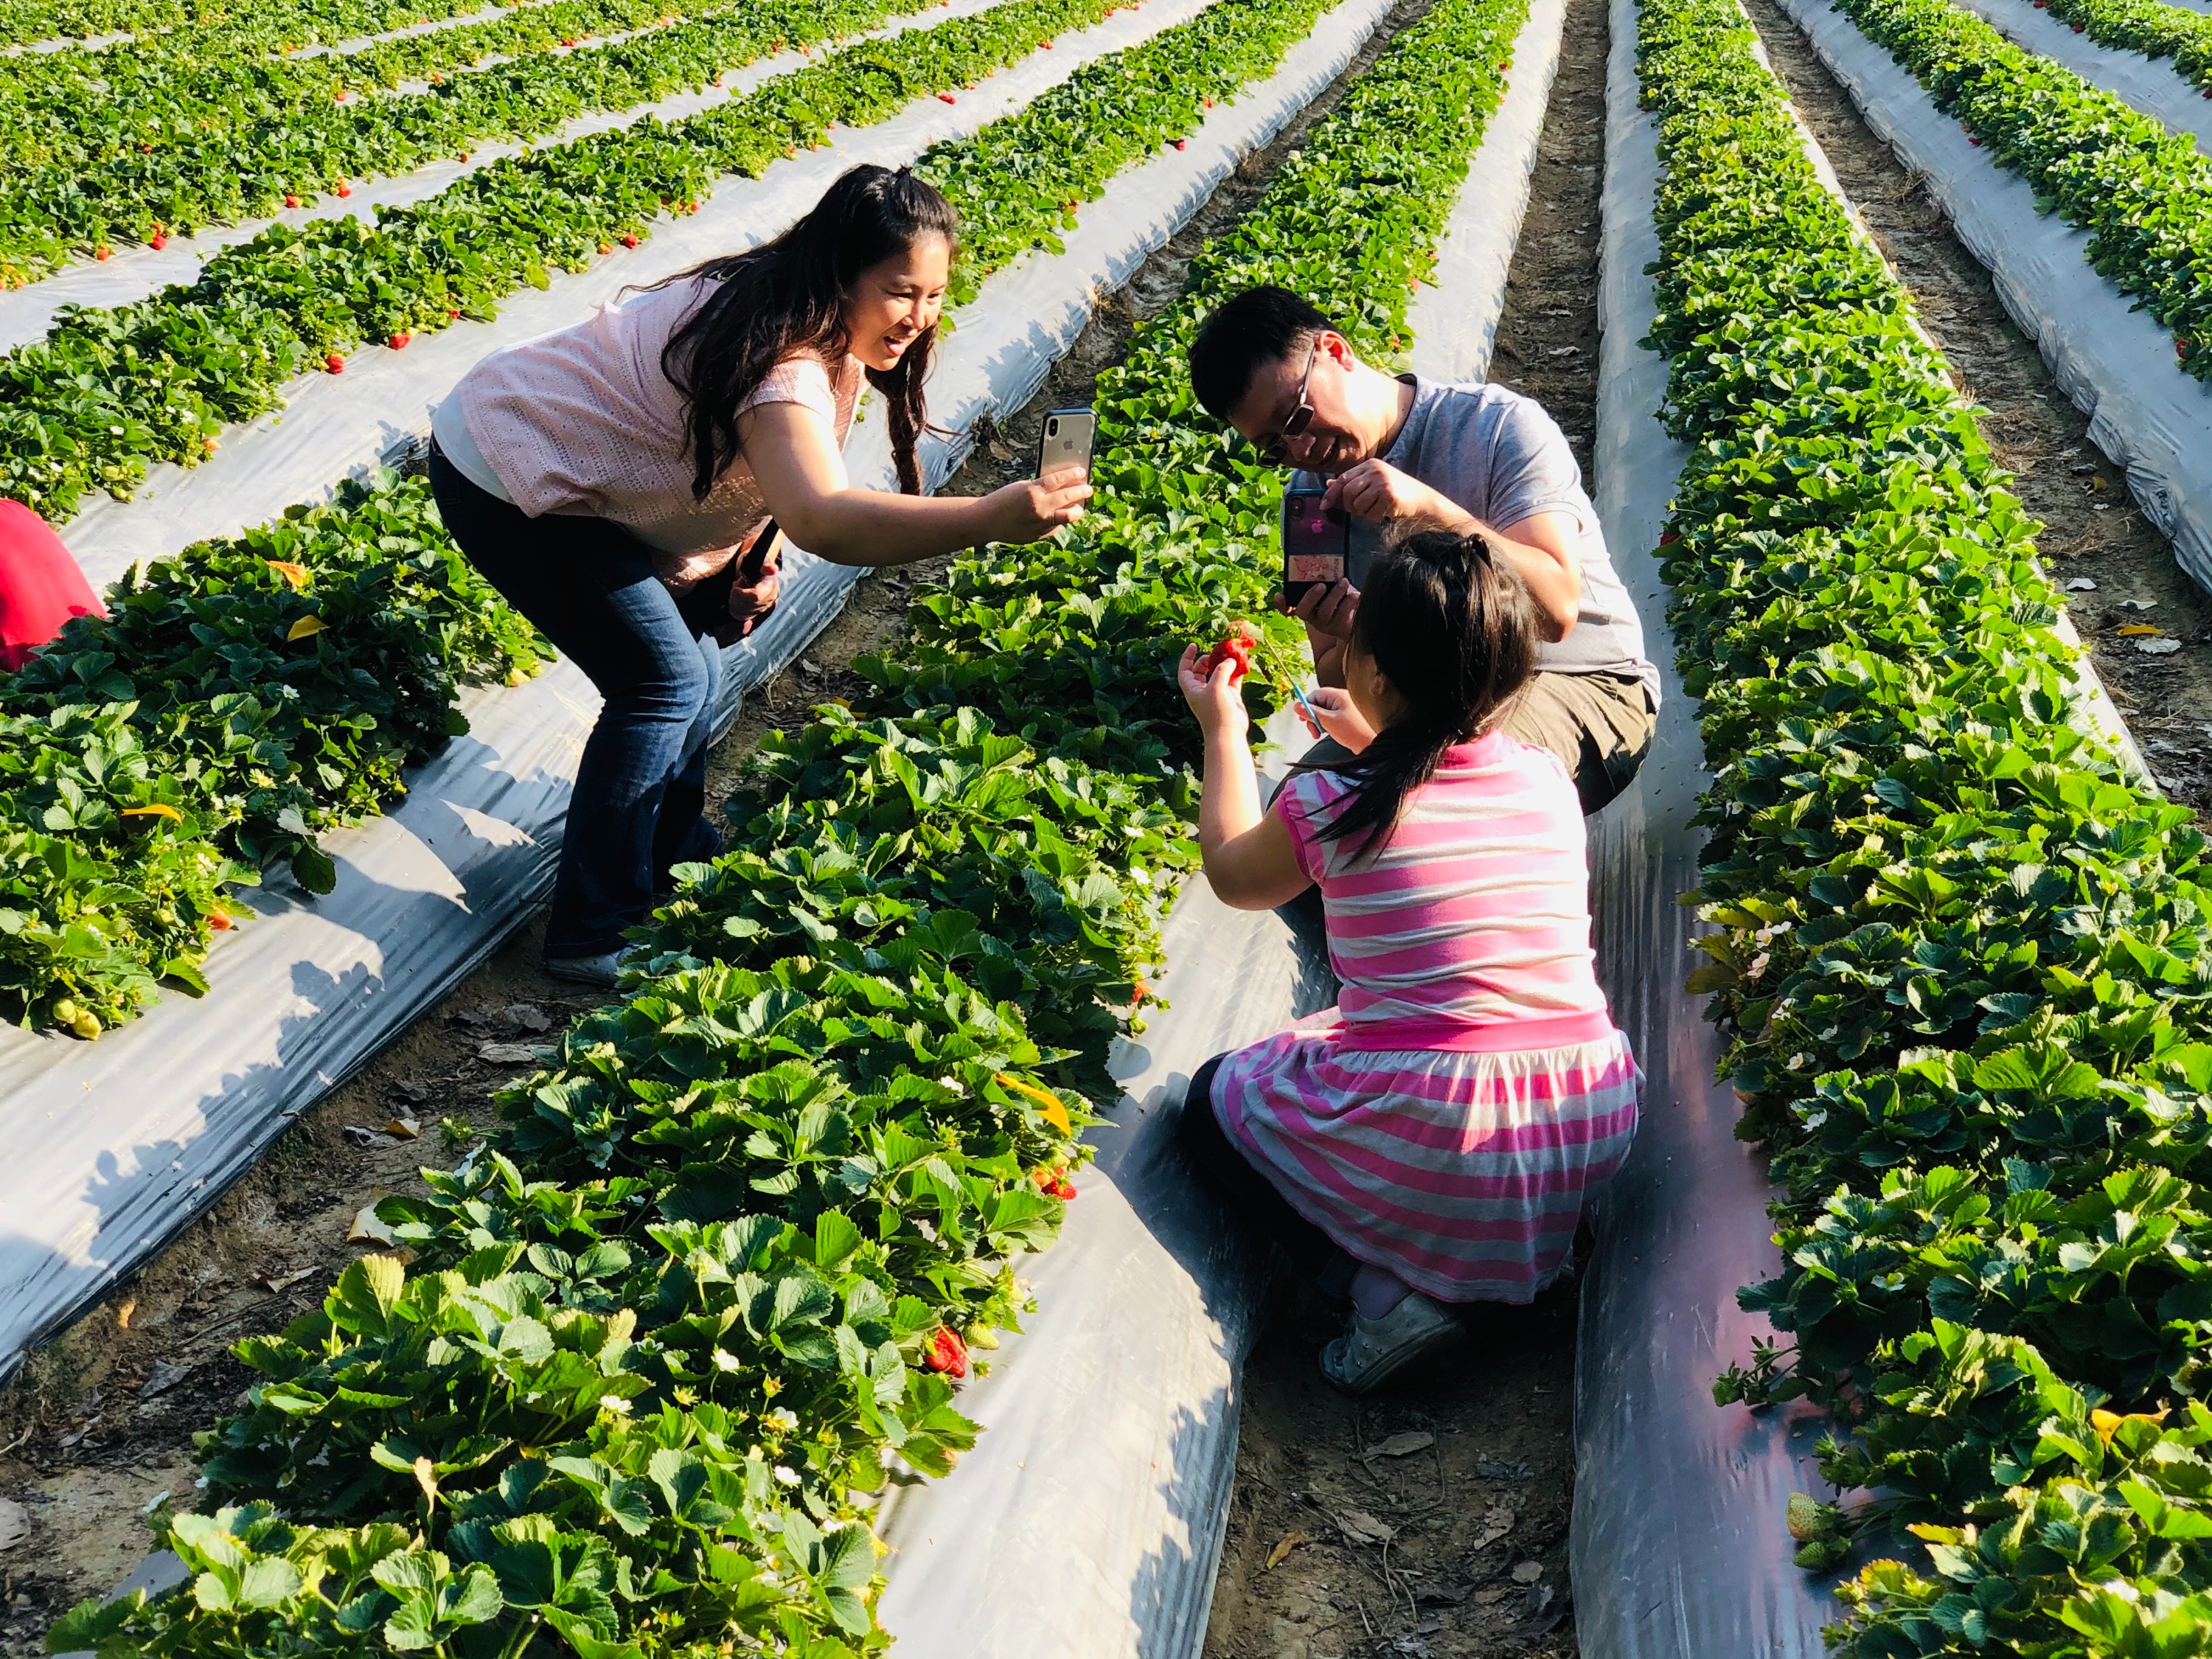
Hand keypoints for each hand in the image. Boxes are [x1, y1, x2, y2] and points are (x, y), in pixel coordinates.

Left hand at [725, 544, 781, 639]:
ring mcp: (764, 608)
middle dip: (736, 597)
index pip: (755, 596)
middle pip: (747, 606)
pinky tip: (736, 600)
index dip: (741, 594)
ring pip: (743, 614)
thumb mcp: (760, 560)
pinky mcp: (757, 614)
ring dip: (734, 603)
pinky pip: (743, 618)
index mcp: (770, 587)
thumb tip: (772, 569)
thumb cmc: (756, 563)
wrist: (757, 569)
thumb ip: (765, 565)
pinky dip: (735, 610)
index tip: (734, 586)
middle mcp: (770, 600)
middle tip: (735, 585)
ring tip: (736, 591)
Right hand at [983, 463, 1091, 542]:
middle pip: (1068, 497)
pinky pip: (1055, 527)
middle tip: (1088, 489)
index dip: (1072, 474)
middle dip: (1081, 491)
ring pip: (1068, 516)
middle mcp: (1039, 507)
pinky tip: (1060, 517)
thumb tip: (1061, 486)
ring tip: (1080, 507)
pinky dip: (1059, 521)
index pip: (1059, 479)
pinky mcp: (1039, 535)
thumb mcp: (1021, 487)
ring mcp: (1040, 523)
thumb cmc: (1002, 500)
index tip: (1082, 471)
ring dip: (1077, 510)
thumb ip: (1041, 488)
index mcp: (1033, 491)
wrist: (986, 521)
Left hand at [1177, 643, 1247, 739]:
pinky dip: (1238, 671)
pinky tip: (1243, 662)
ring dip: (1225, 663)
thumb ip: (1221, 670)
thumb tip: (1230, 660)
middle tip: (1217, 653)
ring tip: (1232, 653)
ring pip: (1220, 673)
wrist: (1228, 733)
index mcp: (1192, 689)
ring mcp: (1218, 692)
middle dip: (1208, 659)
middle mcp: (1204, 690)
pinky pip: (1234, 679)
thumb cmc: (1216, 712)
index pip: (1185, 670)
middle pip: (1201, 670)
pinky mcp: (1231, 696)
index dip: (1187, 657)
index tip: (1194, 645)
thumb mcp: (1215, 687)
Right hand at [1277, 578, 1358, 686]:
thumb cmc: (1344, 594)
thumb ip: (1325, 577)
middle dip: (1310, 597)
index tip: (1279, 595)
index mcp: (1307, 606)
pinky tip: (1356, 594)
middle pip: (1303, 611)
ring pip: (1325, 612)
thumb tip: (1325, 560)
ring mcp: (1326, 625)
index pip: (1287, 608)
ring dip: (1334, 595)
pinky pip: (1342, 617)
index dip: (1281, 604)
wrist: (1362, 613)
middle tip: (1321, 585)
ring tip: (1344, 582)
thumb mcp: (1333, 584)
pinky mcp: (1341, 629)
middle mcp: (1313, 617)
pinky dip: (1349, 603)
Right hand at [1301, 686, 1375, 751]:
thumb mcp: (1328, 721)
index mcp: (1338, 695)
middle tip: (1312, 730)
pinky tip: (1326, 733)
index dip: (1306, 705)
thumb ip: (1311, 713)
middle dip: (1312, 717)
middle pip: (1318, 703)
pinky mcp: (1344, 717)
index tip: (1302, 718)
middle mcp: (1341, 699)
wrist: (1370, 744)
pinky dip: (1325, 725)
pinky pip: (1329, 718)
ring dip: (1317, 723)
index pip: (1315, 695)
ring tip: (1319, 734)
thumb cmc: (1352, 731)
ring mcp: (1343, 708)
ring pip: (1322, 712)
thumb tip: (1297, 706)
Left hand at [1322, 458, 1457, 529]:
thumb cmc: (1396, 492)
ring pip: (1358, 505)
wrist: (1422, 499)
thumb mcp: (1373, 483)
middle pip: (1348, 493)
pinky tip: (1386, 512)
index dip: (1332, 494)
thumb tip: (1329, 485)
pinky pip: (1370, 514)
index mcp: (1370, 464)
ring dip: (1364, 513)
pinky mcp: (1389, 496)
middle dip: (1351, 506)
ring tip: (1377, 509)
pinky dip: (1375, 518)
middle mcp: (1375, 470)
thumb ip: (1353, 483)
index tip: (1323, 506)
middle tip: (1362, 510)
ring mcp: (1383, 482)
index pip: (1343, 479)